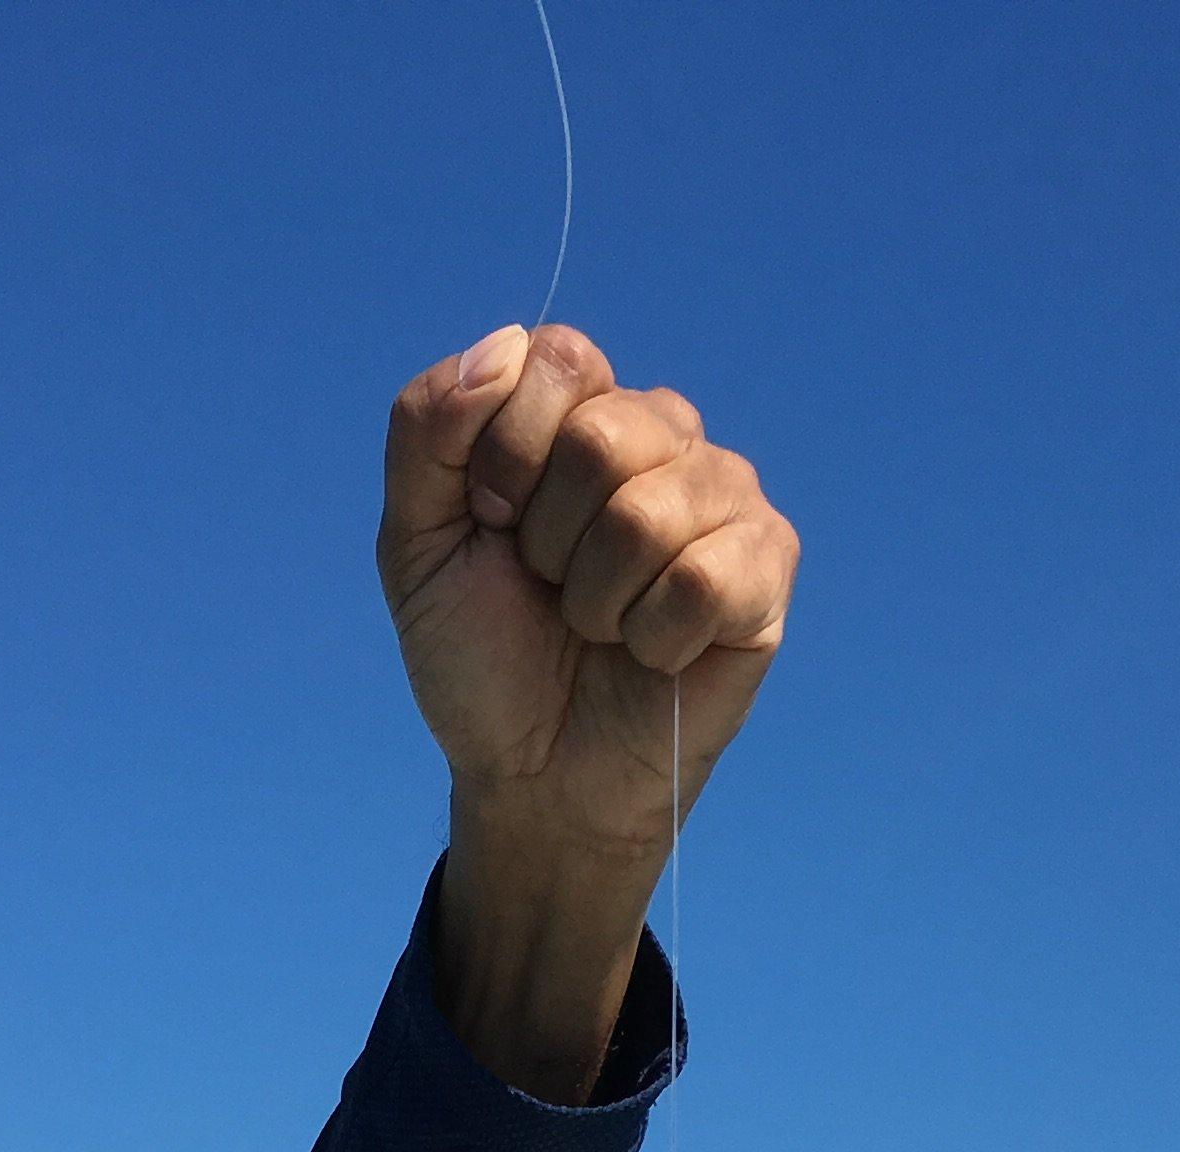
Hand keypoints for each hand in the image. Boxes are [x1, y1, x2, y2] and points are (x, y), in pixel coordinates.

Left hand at [380, 323, 796, 1095]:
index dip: (507, 457)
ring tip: (599, 629)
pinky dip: (654, 638)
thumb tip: (504, 346)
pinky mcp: (764, 572)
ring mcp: (722, 499)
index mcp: (581, 410)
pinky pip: (704, 579)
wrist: (531, 777)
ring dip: (598, 599)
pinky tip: (651, 656)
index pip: (560, 360)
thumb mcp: (414, 544)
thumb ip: (427, 432)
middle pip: (605, 433)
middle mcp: (661, 435)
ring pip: (652, 511)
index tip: (492, 528)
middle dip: (550, 538)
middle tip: (550, 590)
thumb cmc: (482, 660)